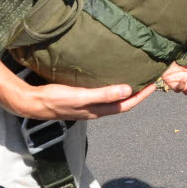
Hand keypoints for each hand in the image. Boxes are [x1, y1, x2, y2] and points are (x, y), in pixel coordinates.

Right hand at [8, 81, 155, 121]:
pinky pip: (102, 94)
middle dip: (137, 93)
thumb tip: (128, 90)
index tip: (154, 85)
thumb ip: (104, 94)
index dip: (141, 96)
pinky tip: (109, 78)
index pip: (126, 104)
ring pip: (112, 99)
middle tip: (148, 79)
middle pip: (122, 103)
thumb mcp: (81, 96)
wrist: (33, 103)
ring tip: (133, 77)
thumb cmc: (56, 99)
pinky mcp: (80, 99)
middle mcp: (96, 109)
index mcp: (98, 110)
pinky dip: (111, 88)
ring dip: (124, 90)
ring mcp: (87, 106)